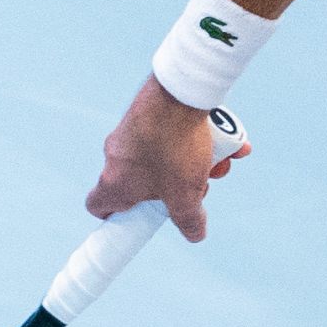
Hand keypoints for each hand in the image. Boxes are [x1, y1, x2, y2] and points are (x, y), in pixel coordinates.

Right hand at [86, 76, 251, 240]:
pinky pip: (170, 133)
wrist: (178, 92)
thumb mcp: (186, 194)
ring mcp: (130, 132)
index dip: (113, 215)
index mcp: (115, 183)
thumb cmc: (174, 147)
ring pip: (162, 156)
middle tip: (200, 185)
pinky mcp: (147, 112)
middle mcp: (116, 156)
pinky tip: (228, 140)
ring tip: (222, 159)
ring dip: (193, 162)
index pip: (98, 205)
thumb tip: (194, 235)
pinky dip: (196, 138)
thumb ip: (189, 220)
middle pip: (143, 183)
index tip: (136, 216)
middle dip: (175, 186)